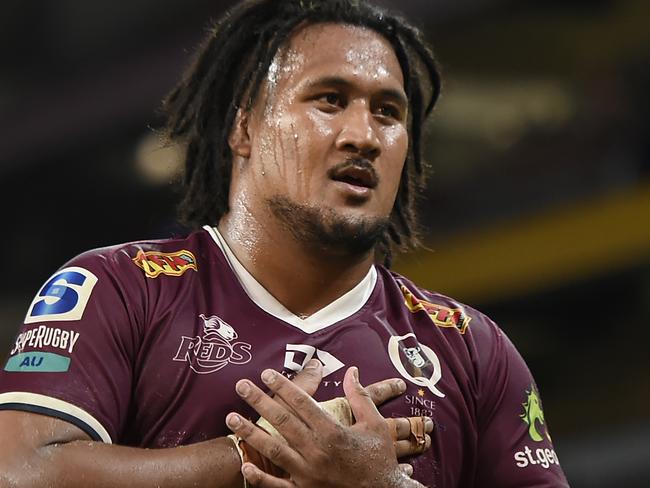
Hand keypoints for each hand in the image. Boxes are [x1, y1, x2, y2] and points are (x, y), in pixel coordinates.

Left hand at [226, 367, 427, 487]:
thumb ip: (360, 396)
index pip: (302, 403)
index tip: (267, 374)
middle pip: (282, 421)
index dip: (283, 386)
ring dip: (250, 433)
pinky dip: (260, 478)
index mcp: (333, 432)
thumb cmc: (378, 459)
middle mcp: (317, 451)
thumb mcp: (374, 424)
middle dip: (259, 401)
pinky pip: (278, 486)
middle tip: (241, 386)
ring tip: (231, 418)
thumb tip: (352, 371)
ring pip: (273, 450)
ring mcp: (308, 474)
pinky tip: (245, 466)